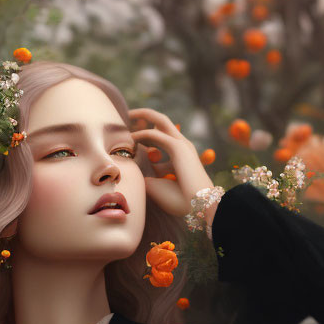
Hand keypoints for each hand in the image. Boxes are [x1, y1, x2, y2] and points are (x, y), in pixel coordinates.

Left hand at [129, 107, 215, 224]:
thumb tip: (133, 171)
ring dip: (142, 116)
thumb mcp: (158, 185)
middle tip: (126, 115)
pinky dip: (141, 135)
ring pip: (160, 121)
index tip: (129, 137)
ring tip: (125, 116)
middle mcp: (182, 146)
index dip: (145, 134)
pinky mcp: (178, 148)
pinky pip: (156, 135)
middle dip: (144, 116)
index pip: (162, 136)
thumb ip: (146, 175)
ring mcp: (182, 145)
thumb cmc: (179, 201)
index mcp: (180, 155)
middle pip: (161, 123)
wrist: (198, 207)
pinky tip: (129, 138)